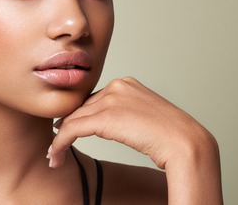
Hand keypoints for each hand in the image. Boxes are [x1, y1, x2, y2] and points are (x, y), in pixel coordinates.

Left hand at [48, 77, 222, 203]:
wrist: (184, 142)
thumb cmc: (170, 136)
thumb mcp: (144, 116)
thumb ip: (124, 114)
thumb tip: (105, 124)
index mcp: (127, 83)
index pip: (93, 100)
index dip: (78, 117)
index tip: (65, 129)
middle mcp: (117, 86)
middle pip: (81, 108)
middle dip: (66, 127)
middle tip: (56, 144)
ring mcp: (111, 100)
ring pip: (73, 118)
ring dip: (60, 138)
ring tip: (53, 155)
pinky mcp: (105, 117)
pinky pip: (72, 129)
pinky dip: (60, 143)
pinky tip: (55, 155)